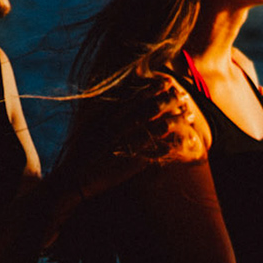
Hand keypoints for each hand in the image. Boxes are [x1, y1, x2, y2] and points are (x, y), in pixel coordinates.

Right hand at [57, 74, 210, 210]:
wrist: (74, 179)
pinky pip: (158, 150)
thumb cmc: (82, 151)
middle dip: (171, 101)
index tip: (168, 83)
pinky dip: (172, 143)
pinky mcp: (133, 162)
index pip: (136, 97)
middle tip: (183, 97)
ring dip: (177, 120)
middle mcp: (119, 128)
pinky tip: (183, 139)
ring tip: (188, 116)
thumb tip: (125, 95)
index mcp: (109, 117)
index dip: (155, 88)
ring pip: (160, 126)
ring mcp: (127, 144)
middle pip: (152, 108)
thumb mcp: (90, 125)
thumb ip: (107, 110)